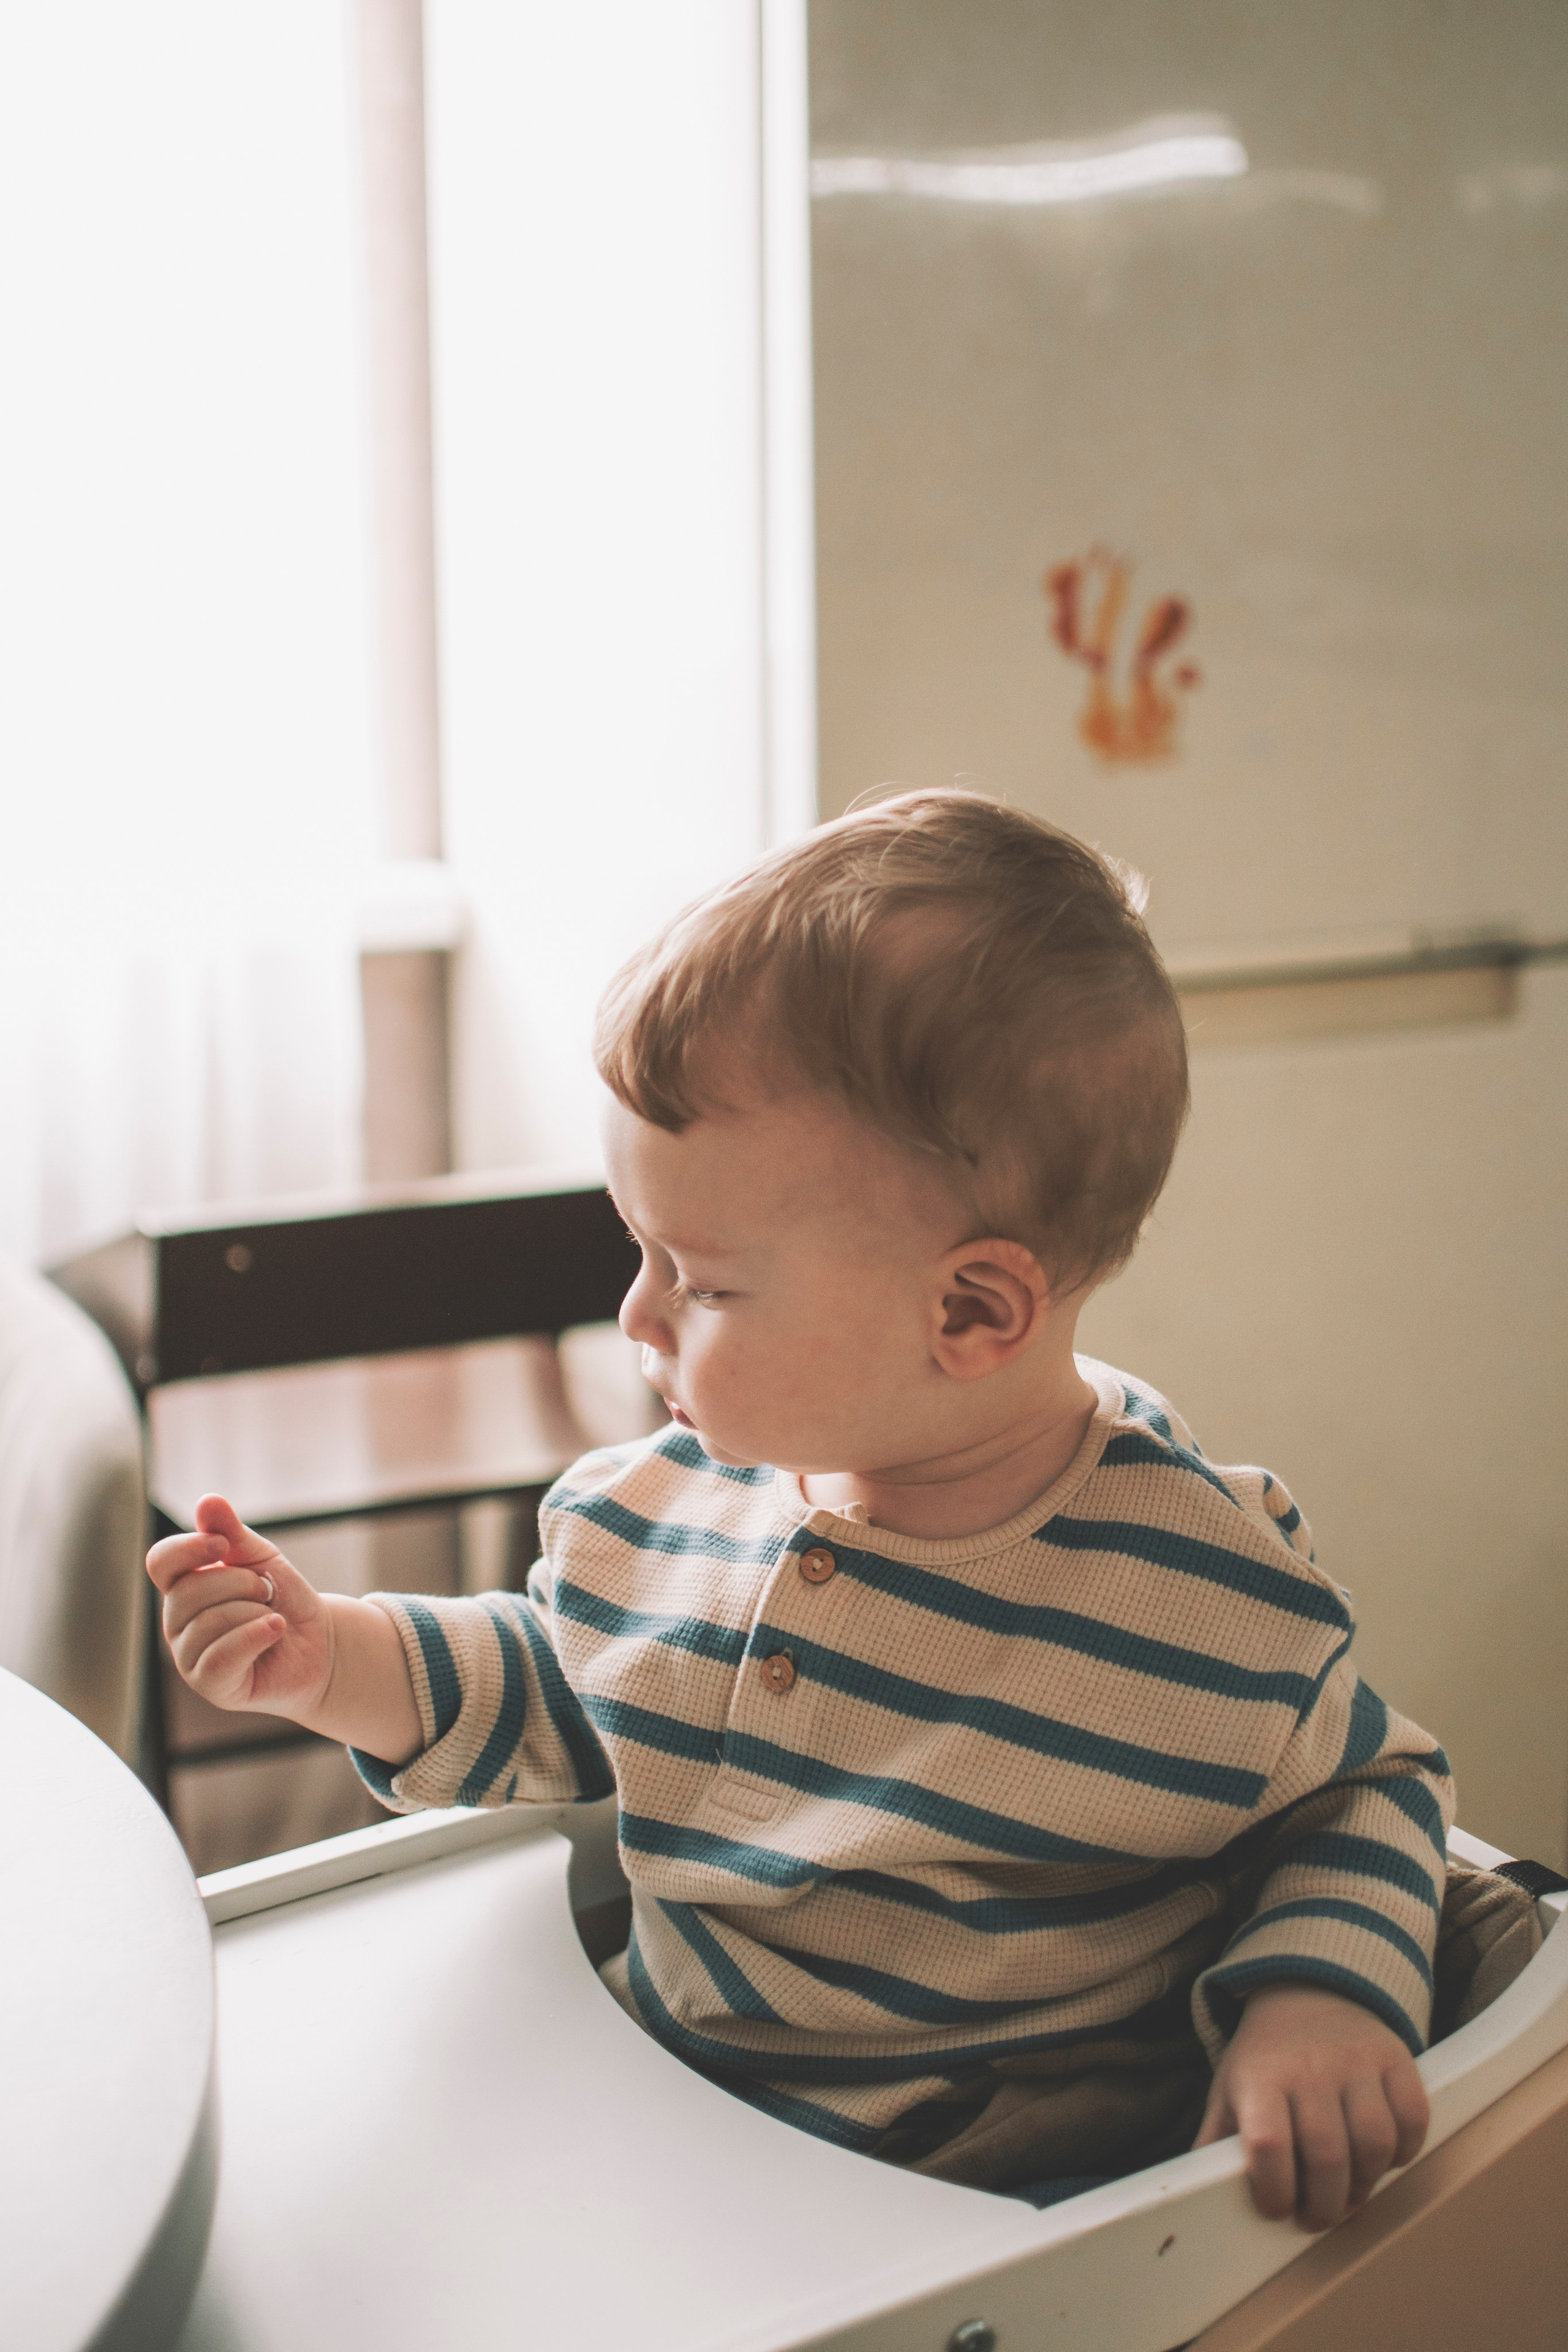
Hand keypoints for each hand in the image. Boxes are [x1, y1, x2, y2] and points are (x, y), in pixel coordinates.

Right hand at [147, 1493, 333, 1718]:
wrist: (319, 1641)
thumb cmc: (282, 1598)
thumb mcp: (261, 1557)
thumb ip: (232, 1533)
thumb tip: (207, 1501)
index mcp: (183, 1586)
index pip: (161, 1561)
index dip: (189, 1548)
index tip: (224, 1546)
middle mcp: (177, 1622)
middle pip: (190, 1591)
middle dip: (241, 1583)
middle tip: (265, 1592)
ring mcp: (189, 1656)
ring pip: (208, 1623)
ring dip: (254, 1612)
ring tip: (270, 1617)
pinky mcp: (210, 1685)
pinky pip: (221, 1657)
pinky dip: (256, 1636)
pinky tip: (276, 1630)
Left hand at [1194, 1983, 1428, 2229]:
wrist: (1305, 1991)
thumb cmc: (1266, 2058)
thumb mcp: (1229, 2089)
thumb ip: (1217, 2141)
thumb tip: (1197, 2193)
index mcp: (1260, 2078)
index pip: (1268, 2146)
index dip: (1275, 2192)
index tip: (1277, 2209)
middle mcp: (1310, 2067)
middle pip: (1327, 2155)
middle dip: (1325, 2205)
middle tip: (1317, 2217)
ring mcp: (1357, 2060)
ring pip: (1374, 2143)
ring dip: (1365, 2184)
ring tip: (1349, 2192)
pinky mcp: (1395, 2057)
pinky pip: (1413, 2119)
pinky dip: (1404, 2151)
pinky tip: (1382, 2158)